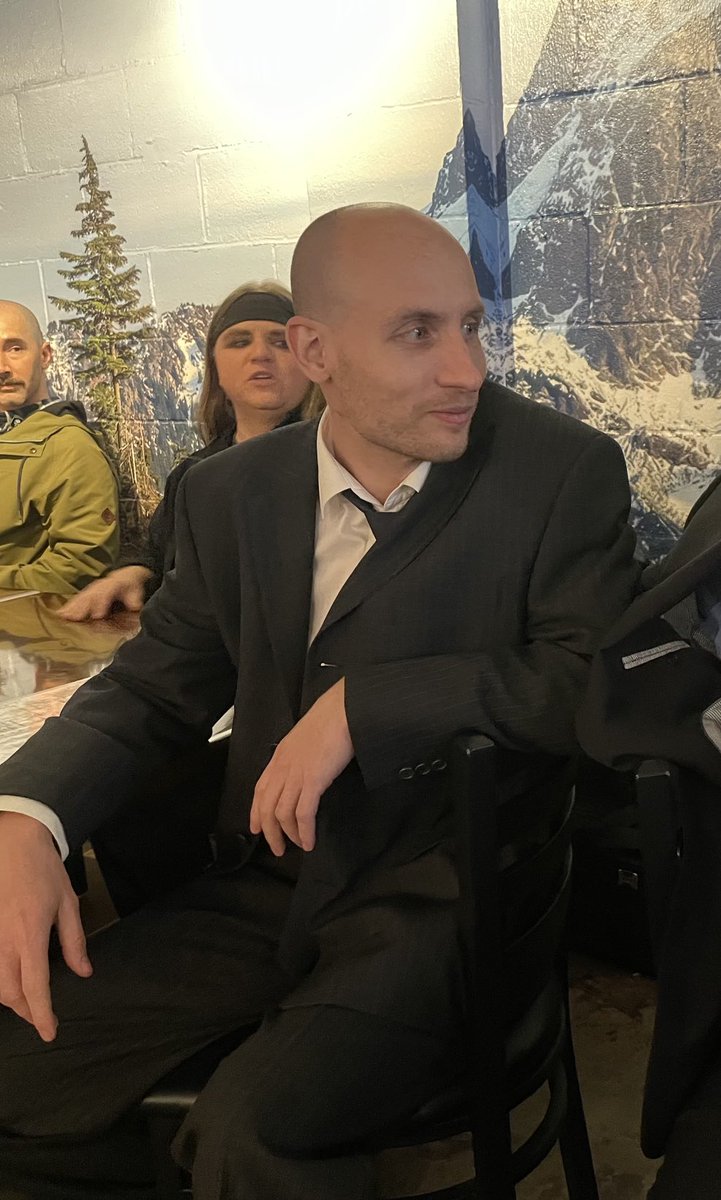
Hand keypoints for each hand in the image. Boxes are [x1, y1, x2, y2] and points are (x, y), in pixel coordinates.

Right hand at [0, 813, 91, 1040]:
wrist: (13, 840)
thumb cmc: (43, 869)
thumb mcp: (68, 903)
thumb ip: (74, 941)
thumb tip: (84, 972)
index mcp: (29, 935)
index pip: (34, 986)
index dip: (41, 1014)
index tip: (49, 1032)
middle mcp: (4, 940)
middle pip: (8, 992)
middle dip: (25, 1010)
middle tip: (40, 1015)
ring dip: (9, 996)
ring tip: (27, 1000)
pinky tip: (10, 977)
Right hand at [59, 565, 152, 620]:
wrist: (126, 576)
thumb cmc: (130, 587)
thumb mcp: (135, 592)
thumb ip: (134, 600)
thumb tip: (134, 607)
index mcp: (113, 585)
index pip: (106, 594)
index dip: (101, 604)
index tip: (97, 615)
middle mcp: (99, 586)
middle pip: (89, 597)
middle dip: (81, 607)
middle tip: (74, 618)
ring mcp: (91, 590)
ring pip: (80, 598)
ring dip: (71, 608)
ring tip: (63, 617)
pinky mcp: (86, 594)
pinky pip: (75, 600)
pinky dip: (67, 607)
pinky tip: (60, 614)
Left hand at [250, 679, 352, 855]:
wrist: (343, 710)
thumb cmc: (330, 720)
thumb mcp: (305, 739)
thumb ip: (299, 756)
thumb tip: (304, 770)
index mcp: (280, 757)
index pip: (260, 790)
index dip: (256, 812)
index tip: (256, 828)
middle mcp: (283, 767)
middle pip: (267, 806)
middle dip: (270, 832)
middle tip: (277, 848)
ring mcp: (297, 774)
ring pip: (282, 813)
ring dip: (288, 834)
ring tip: (297, 846)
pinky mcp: (313, 780)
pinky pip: (303, 813)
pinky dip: (304, 830)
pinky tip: (309, 840)